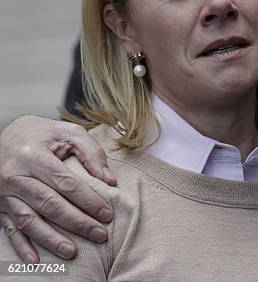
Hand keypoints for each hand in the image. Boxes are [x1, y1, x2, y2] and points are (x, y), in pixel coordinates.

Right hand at [0, 116, 116, 262]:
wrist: (8, 134)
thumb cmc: (43, 134)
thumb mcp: (68, 133)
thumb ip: (92, 152)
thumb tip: (110, 180)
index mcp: (34, 155)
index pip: (65, 183)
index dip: (88, 200)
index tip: (107, 214)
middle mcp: (15, 175)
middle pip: (49, 204)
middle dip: (77, 222)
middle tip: (99, 234)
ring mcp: (4, 193)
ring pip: (29, 221)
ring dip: (51, 239)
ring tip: (72, 252)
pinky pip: (10, 229)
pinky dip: (22, 246)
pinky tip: (36, 260)